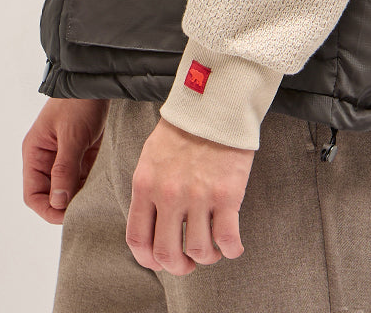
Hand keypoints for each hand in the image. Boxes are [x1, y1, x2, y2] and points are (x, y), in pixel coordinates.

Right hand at [22, 96, 109, 223]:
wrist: (97, 80)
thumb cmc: (78, 102)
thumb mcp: (71, 136)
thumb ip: (64, 169)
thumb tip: (58, 202)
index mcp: (35, 153)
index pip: (33, 194)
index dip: (47, 209)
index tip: (67, 215)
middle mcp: (46, 158)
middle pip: (50, 194)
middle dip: (65, 204)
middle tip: (85, 209)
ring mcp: (64, 156)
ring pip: (67, 188)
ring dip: (79, 195)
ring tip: (95, 199)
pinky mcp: (81, 153)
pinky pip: (82, 177)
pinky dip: (89, 184)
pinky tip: (100, 187)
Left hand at [126, 115, 254, 275]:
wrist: (215, 103)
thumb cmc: (184, 128)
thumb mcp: (152, 156)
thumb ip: (148, 189)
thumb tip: (152, 225)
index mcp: (145, 184)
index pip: (137, 240)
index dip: (149, 261)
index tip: (161, 262)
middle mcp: (168, 194)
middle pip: (166, 254)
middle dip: (179, 267)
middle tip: (189, 263)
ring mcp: (198, 195)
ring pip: (199, 251)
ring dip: (207, 257)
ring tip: (213, 248)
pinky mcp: (227, 193)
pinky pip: (227, 239)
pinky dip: (231, 250)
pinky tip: (233, 246)